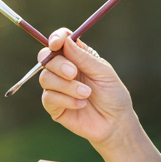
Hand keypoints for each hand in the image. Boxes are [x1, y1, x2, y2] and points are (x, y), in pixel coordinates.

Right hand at [37, 29, 135, 146]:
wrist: (115, 123)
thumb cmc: (112, 95)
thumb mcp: (103, 72)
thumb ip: (84, 57)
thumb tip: (66, 41)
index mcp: (76, 57)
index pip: (60, 41)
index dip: (55, 38)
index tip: (56, 42)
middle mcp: (63, 70)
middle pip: (46, 58)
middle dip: (58, 64)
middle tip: (73, 73)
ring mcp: (57, 88)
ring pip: (45, 78)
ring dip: (66, 86)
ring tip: (86, 94)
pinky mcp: (54, 106)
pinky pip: (48, 98)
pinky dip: (65, 100)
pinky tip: (81, 104)